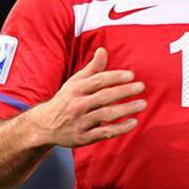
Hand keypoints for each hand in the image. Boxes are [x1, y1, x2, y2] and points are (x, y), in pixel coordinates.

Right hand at [28, 47, 146, 146]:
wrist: (46, 125)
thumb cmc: (66, 100)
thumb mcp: (75, 82)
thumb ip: (92, 68)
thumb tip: (103, 50)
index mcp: (76, 89)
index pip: (98, 81)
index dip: (115, 77)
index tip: (131, 75)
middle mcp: (77, 105)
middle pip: (103, 97)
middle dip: (124, 91)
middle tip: (141, 87)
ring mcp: (80, 122)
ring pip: (105, 115)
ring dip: (126, 109)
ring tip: (143, 104)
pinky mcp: (83, 137)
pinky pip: (104, 133)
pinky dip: (119, 129)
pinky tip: (133, 122)